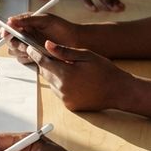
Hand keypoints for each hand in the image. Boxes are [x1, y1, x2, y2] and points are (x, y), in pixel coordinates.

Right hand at [3, 13, 81, 63]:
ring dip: (20, 50)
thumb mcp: (45, 20)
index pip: (9, 27)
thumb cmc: (62, 28)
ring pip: (14, 51)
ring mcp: (28, 46)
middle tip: (22, 43)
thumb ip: (27, 20)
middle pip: (9, 40)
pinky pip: (22, 59)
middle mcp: (25, 35)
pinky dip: (26, 58)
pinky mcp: (33, 56)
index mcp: (26, 24)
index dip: (4, 30)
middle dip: (14, 42)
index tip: (5, 33)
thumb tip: (10, 20)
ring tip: (31, 49)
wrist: (76, 41)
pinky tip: (35, 55)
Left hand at [19, 40, 134, 111]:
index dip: (35, 53)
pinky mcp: (69, 105)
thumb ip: (64, 51)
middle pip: (45, 72)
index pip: (42, 62)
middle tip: (50, 55)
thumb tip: (46, 44)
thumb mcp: (86, 55)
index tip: (30, 47)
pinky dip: (61, 85)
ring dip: (54, 74)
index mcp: (65, 74)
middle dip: (45, 63)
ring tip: (67, 68)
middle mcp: (62, 88)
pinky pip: (58, 92)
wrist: (120, 91)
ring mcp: (65, 99)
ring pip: (51, 83)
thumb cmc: (105, 71)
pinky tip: (73, 80)